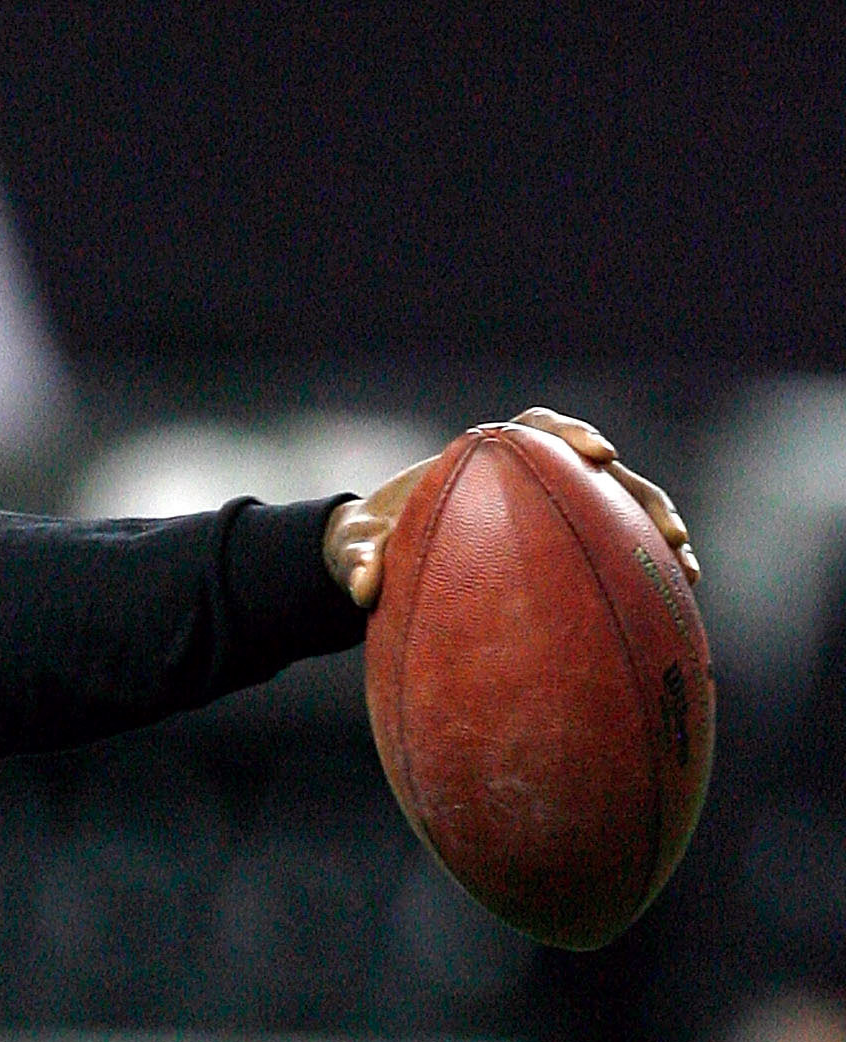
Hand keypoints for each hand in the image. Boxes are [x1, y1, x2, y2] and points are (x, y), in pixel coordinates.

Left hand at [324, 406, 695, 608]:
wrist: (378, 558)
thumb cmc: (368, 541)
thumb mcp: (354, 546)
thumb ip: (356, 555)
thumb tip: (362, 587)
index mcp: (486, 456)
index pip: (538, 429)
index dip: (572, 435)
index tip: (599, 453)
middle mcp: (528, 477)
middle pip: (599, 474)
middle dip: (640, 496)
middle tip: (667, 530)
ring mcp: (552, 511)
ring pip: (619, 515)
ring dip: (655, 538)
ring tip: (687, 575)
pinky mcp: (562, 546)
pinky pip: (607, 556)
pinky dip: (637, 577)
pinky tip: (667, 612)